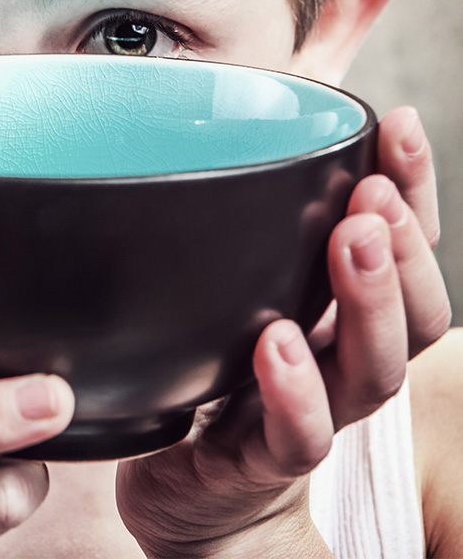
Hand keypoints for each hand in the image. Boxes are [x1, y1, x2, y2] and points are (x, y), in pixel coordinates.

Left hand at [116, 106, 450, 557]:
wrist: (196, 487)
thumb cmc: (222, 375)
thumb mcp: (242, 289)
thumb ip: (253, 229)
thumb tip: (245, 133)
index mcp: (344, 313)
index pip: (404, 249)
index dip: (414, 188)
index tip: (397, 123)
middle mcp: (343, 360)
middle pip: (413, 313)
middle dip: (401, 247)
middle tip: (376, 192)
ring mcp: (315, 411)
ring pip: (371, 369)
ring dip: (368, 301)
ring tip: (351, 239)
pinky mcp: (263, 458)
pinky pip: (297, 434)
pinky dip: (295, 390)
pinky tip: (280, 342)